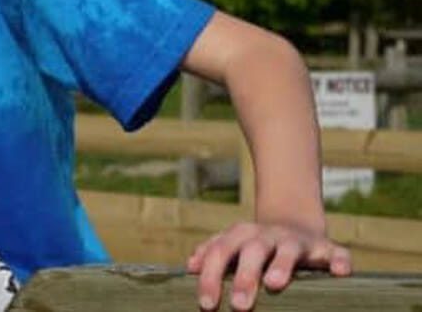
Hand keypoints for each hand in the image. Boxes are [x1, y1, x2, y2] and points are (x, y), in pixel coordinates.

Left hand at [186, 221, 351, 309]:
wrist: (294, 224)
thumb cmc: (255, 245)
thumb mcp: (232, 245)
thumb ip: (212, 254)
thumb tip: (189, 267)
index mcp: (240, 236)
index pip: (220, 254)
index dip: (212, 278)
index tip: (207, 305)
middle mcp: (267, 235)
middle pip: (252, 252)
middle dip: (245, 278)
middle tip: (239, 306)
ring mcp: (297, 241)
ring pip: (289, 250)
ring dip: (282, 265)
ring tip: (275, 283)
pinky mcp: (327, 248)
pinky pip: (336, 253)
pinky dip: (339, 261)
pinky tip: (341, 273)